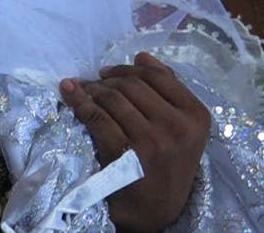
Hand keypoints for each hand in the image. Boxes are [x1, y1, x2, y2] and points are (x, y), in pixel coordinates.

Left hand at [61, 52, 209, 231]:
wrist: (154, 208)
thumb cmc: (166, 163)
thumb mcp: (181, 128)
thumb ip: (167, 90)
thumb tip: (142, 55)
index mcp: (195, 116)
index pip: (157, 76)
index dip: (128, 69)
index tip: (108, 72)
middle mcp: (176, 126)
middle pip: (131, 85)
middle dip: (106, 80)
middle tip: (92, 83)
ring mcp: (151, 140)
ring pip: (112, 98)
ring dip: (91, 89)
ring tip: (81, 90)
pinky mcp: (124, 152)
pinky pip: (96, 116)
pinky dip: (78, 101)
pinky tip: (69, 94)